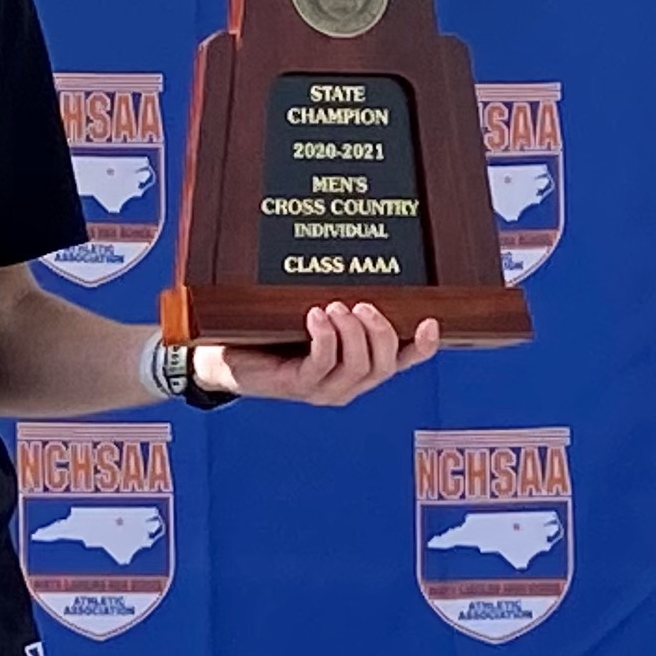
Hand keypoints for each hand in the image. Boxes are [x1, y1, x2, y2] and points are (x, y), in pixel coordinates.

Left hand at [210, 301, 435, 405]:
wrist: (225, 356)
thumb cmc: (271, 334)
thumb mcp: (312, 317)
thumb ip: (339, 305)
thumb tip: (360, 266)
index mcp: (358, 367)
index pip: (401, 361)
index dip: (421, 347)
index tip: (430, 321)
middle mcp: (347, 383)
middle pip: (385, 365)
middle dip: (381, 332)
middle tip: (363, 304)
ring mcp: (323, 389)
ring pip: (358, 367)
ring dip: (354, 333)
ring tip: (337, 306)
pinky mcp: (297, 385)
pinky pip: (322, 364)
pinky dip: (325, 338)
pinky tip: (316, 316)